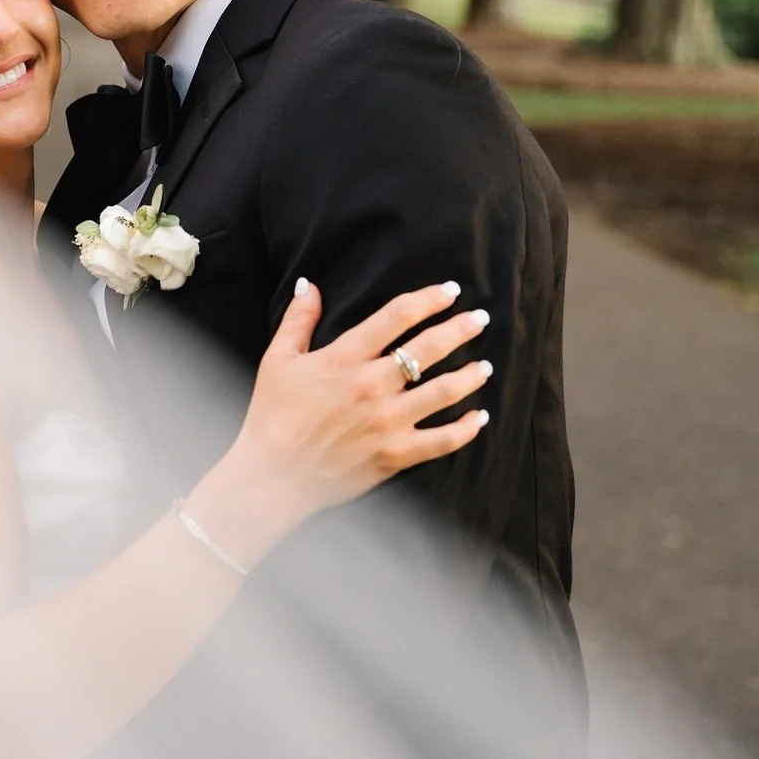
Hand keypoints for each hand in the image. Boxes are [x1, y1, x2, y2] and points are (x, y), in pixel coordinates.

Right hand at [189, 281, 490, 568]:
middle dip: (460, 329)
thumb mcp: (278, 359)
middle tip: (480, 318)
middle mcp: (372, 385)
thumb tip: (311, 284)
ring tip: (485, 366)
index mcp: (345, 357)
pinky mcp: (395, 455)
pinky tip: (480, 417)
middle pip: (428, 348)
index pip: (396, 317)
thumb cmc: (273, 414)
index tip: (448, 291)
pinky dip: (467, 429)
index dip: (427, 299)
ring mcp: (387, 422)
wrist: (273, 474)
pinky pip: (442, 441)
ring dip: (470, 375)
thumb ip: (298, 320)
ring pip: (444, 391)